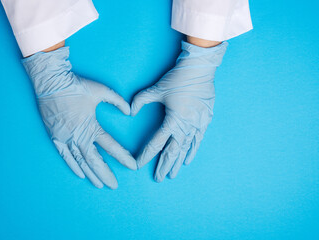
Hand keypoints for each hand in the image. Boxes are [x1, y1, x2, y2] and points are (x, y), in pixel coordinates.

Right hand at [22, 47, 135, 188]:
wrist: (51, 82)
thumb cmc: (76, 86)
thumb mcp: (102, 91)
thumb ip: (117, 101)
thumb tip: (129, 111)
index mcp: (91, 126)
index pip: (111, 146)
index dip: (123, 157)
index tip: (132, 166)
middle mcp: (78, 136)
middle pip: (94, 161)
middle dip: (105, 174)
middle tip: (114, 185)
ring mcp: (65, 138)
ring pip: (80, 162)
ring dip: (91, 174)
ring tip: (100, 185)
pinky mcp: (55, 137)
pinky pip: (65, 156)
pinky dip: (73, 166)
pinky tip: (81, 175)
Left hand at [131, 41, 227, 181]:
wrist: (200, 69)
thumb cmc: (177, 78)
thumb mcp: (156, 89)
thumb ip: (140, 101)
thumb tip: (130, 112)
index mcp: (173, 120)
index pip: (156, 143)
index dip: (146, 155)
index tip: (139, 164)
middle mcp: (186, 126)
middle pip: (172, 151)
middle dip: (164, 165)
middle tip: (158, 178)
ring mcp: (197, 125)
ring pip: (185, 149)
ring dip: (177, 162)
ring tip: (171, 174)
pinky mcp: (205, 121)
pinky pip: (198, 141)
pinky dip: (192, 151)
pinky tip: (187, 160)